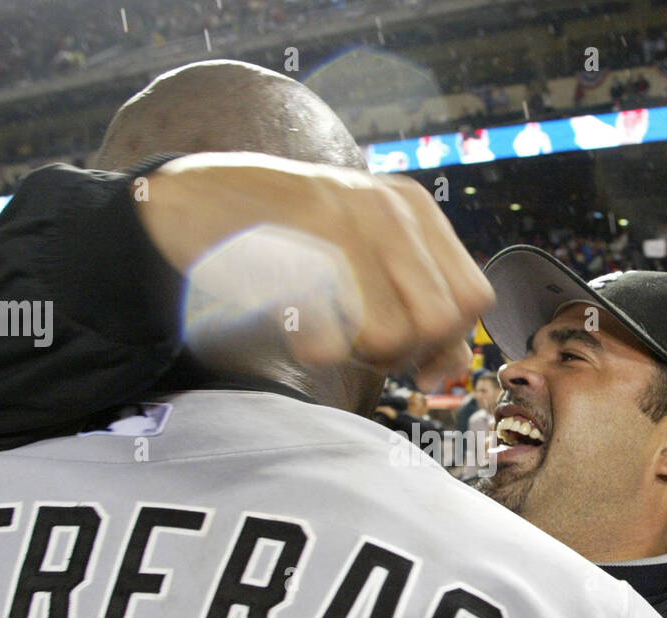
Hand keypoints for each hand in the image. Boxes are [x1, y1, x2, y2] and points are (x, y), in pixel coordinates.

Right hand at [137, 152, 493, 381]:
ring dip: (356, 352)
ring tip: (325, 324)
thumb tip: (453, 369)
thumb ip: (419, 304)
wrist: (193, 199)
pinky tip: (292, 320)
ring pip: (391, 337)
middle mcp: (385, 209)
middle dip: (404, 351)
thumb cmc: (289, 239)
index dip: (446, 337)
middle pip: (438, 323)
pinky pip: (330, 343)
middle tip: (360, 337)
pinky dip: (311, 347)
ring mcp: (338, 228)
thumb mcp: (369, 253)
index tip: (406, 345)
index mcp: (413, 207)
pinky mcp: (291, 255)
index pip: (473, 299)